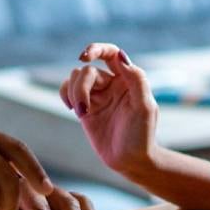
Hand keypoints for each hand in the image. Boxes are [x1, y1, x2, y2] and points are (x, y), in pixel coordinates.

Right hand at [60, 44, 158, 176]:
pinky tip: (73, 108)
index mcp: (128, 78)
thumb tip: (121, 55)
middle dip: (81, 88)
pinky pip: (68, 90)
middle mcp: (112, 83)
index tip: (83, 57)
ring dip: (73, 93)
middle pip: (87, 70)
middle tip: (83, 110)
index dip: (96, 49)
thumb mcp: (144, 107)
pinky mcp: (85, 107)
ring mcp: (97, 95)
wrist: (130, 160)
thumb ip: (136, 79)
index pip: (111, 53)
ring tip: (80, 113)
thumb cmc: (142, 134)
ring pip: (75, 78)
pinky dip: (65, 95)